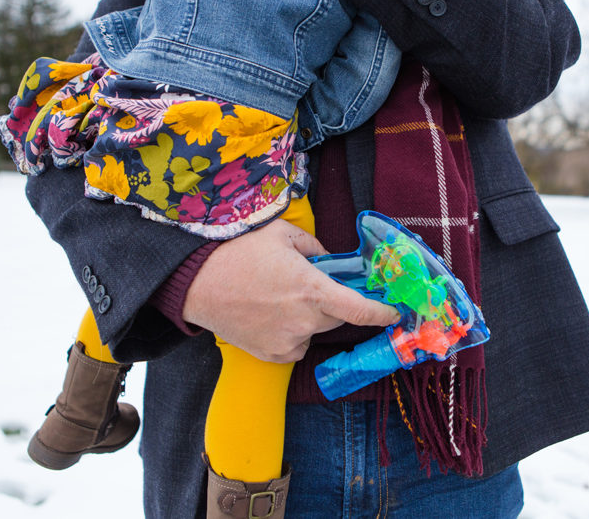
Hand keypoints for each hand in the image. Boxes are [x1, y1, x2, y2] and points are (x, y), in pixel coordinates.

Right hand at [181, 218, 400, 362]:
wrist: (195, 282)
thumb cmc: (237, 253)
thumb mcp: (282, 234)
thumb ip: (315, 247)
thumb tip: (329, 259)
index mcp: (312, 289)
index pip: (359, 309)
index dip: (382, 313)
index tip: (393, 313)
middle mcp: (304, 320)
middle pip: (337, 317)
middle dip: (332, 302)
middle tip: (308, 285)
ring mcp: (287, 341)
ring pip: (315, 331)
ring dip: (310, 318)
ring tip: (279, 298)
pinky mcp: (271, 354)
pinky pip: (295, 345)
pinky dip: (292, 333)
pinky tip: (270, 315)